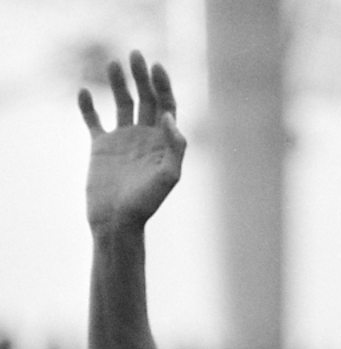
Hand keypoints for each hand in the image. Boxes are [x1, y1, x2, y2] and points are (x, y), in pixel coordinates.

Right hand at [79, 50, 185, 232]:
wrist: (117, 221)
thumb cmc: (146, 203)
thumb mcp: (168, 177)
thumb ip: (174, 147)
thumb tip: (170, 118)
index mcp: (164, 141)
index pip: (167, 106)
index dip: (163, 85)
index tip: (156, 67)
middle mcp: (145, 137)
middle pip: (146, 99)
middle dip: (142, 77)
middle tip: (135, 54)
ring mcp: (123, 140)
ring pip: (122, 104)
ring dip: (119, 83)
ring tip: (113, 63)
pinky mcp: (101, 147)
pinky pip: (94, 121)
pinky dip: (88, 107)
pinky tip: (85, 91)